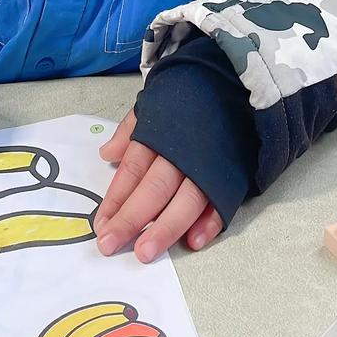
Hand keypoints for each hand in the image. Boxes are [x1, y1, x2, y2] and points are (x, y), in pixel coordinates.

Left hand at [93, 108, 222, 262]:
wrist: (236, 83)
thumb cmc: (187, 98)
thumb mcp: (153, 104)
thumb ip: (130, 130)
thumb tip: (106, 153)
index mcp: (160, 133)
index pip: (132, 169)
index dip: (115, 199)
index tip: (100, 224)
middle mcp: (182, 151)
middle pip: (154, 188)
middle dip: (131, 219)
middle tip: (110, 244)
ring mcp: (209, 164)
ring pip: (185, 201)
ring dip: (165, 228)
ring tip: (145, 252)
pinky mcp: (233, 174)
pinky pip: (221, 203)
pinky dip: (209, 223)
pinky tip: (192, 242)